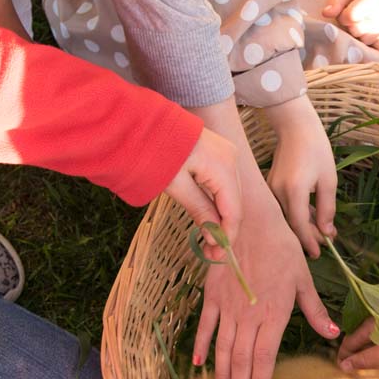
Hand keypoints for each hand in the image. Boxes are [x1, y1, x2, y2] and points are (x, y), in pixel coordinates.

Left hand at [165, 127, 241, 259]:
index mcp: (223, 166)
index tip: (216, 257)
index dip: (226, 236)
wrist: (144, 121)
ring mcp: (226, 154)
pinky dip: (217, 203)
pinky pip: (223, 184)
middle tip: (210, 254)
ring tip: (208, 240)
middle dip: (224, 230)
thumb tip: (214, 238)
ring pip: (230, 195)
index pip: (233, 210)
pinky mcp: (218, 154)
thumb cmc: (155, 149)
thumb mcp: (176, 185)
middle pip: (234, 204)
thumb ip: (199, 210)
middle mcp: (231, 159)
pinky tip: (208, 217)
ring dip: (221, 218)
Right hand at [193, 188, 338, 378]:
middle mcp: (249, 316)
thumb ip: (314, 309)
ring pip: (223, 349)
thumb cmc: (282, 247)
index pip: (264, 357)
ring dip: (221, 375)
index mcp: (273, 314)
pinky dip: (201, 346)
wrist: (250, 220)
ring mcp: (228, 307)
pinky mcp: (213, 295)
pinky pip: (205, 326)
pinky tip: (198, 364)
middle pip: (241, 359)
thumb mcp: (303, 278)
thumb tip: (332, 333)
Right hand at [263, 96, 337, 257]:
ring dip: (304, 225)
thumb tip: (327, 231)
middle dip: (309, 236)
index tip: (319, 253)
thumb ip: (327, 208)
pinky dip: (298, 214)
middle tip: (326, 242)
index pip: (299, 225)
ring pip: (288, 216)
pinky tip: (312, 216)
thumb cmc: (316, 150)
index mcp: (293, 190)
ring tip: (323, 230)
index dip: (309, 241)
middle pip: (292, 224)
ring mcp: (272, 189)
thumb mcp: (328, 180)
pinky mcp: (271, 185)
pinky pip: (285, 206)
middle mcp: (278, 192)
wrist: (295, 128)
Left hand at [322, 0, 378, 51]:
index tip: (348, 12)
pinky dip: (372, 41)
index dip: (344, 17)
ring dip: (362, 34)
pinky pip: (373, 47)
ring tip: (370, 23)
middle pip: (355, 30)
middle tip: (361, 17)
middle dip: (353, 26)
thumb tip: (326, 13)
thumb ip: (335, 1)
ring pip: (364, 40)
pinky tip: (377, 30)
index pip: (349, 17)